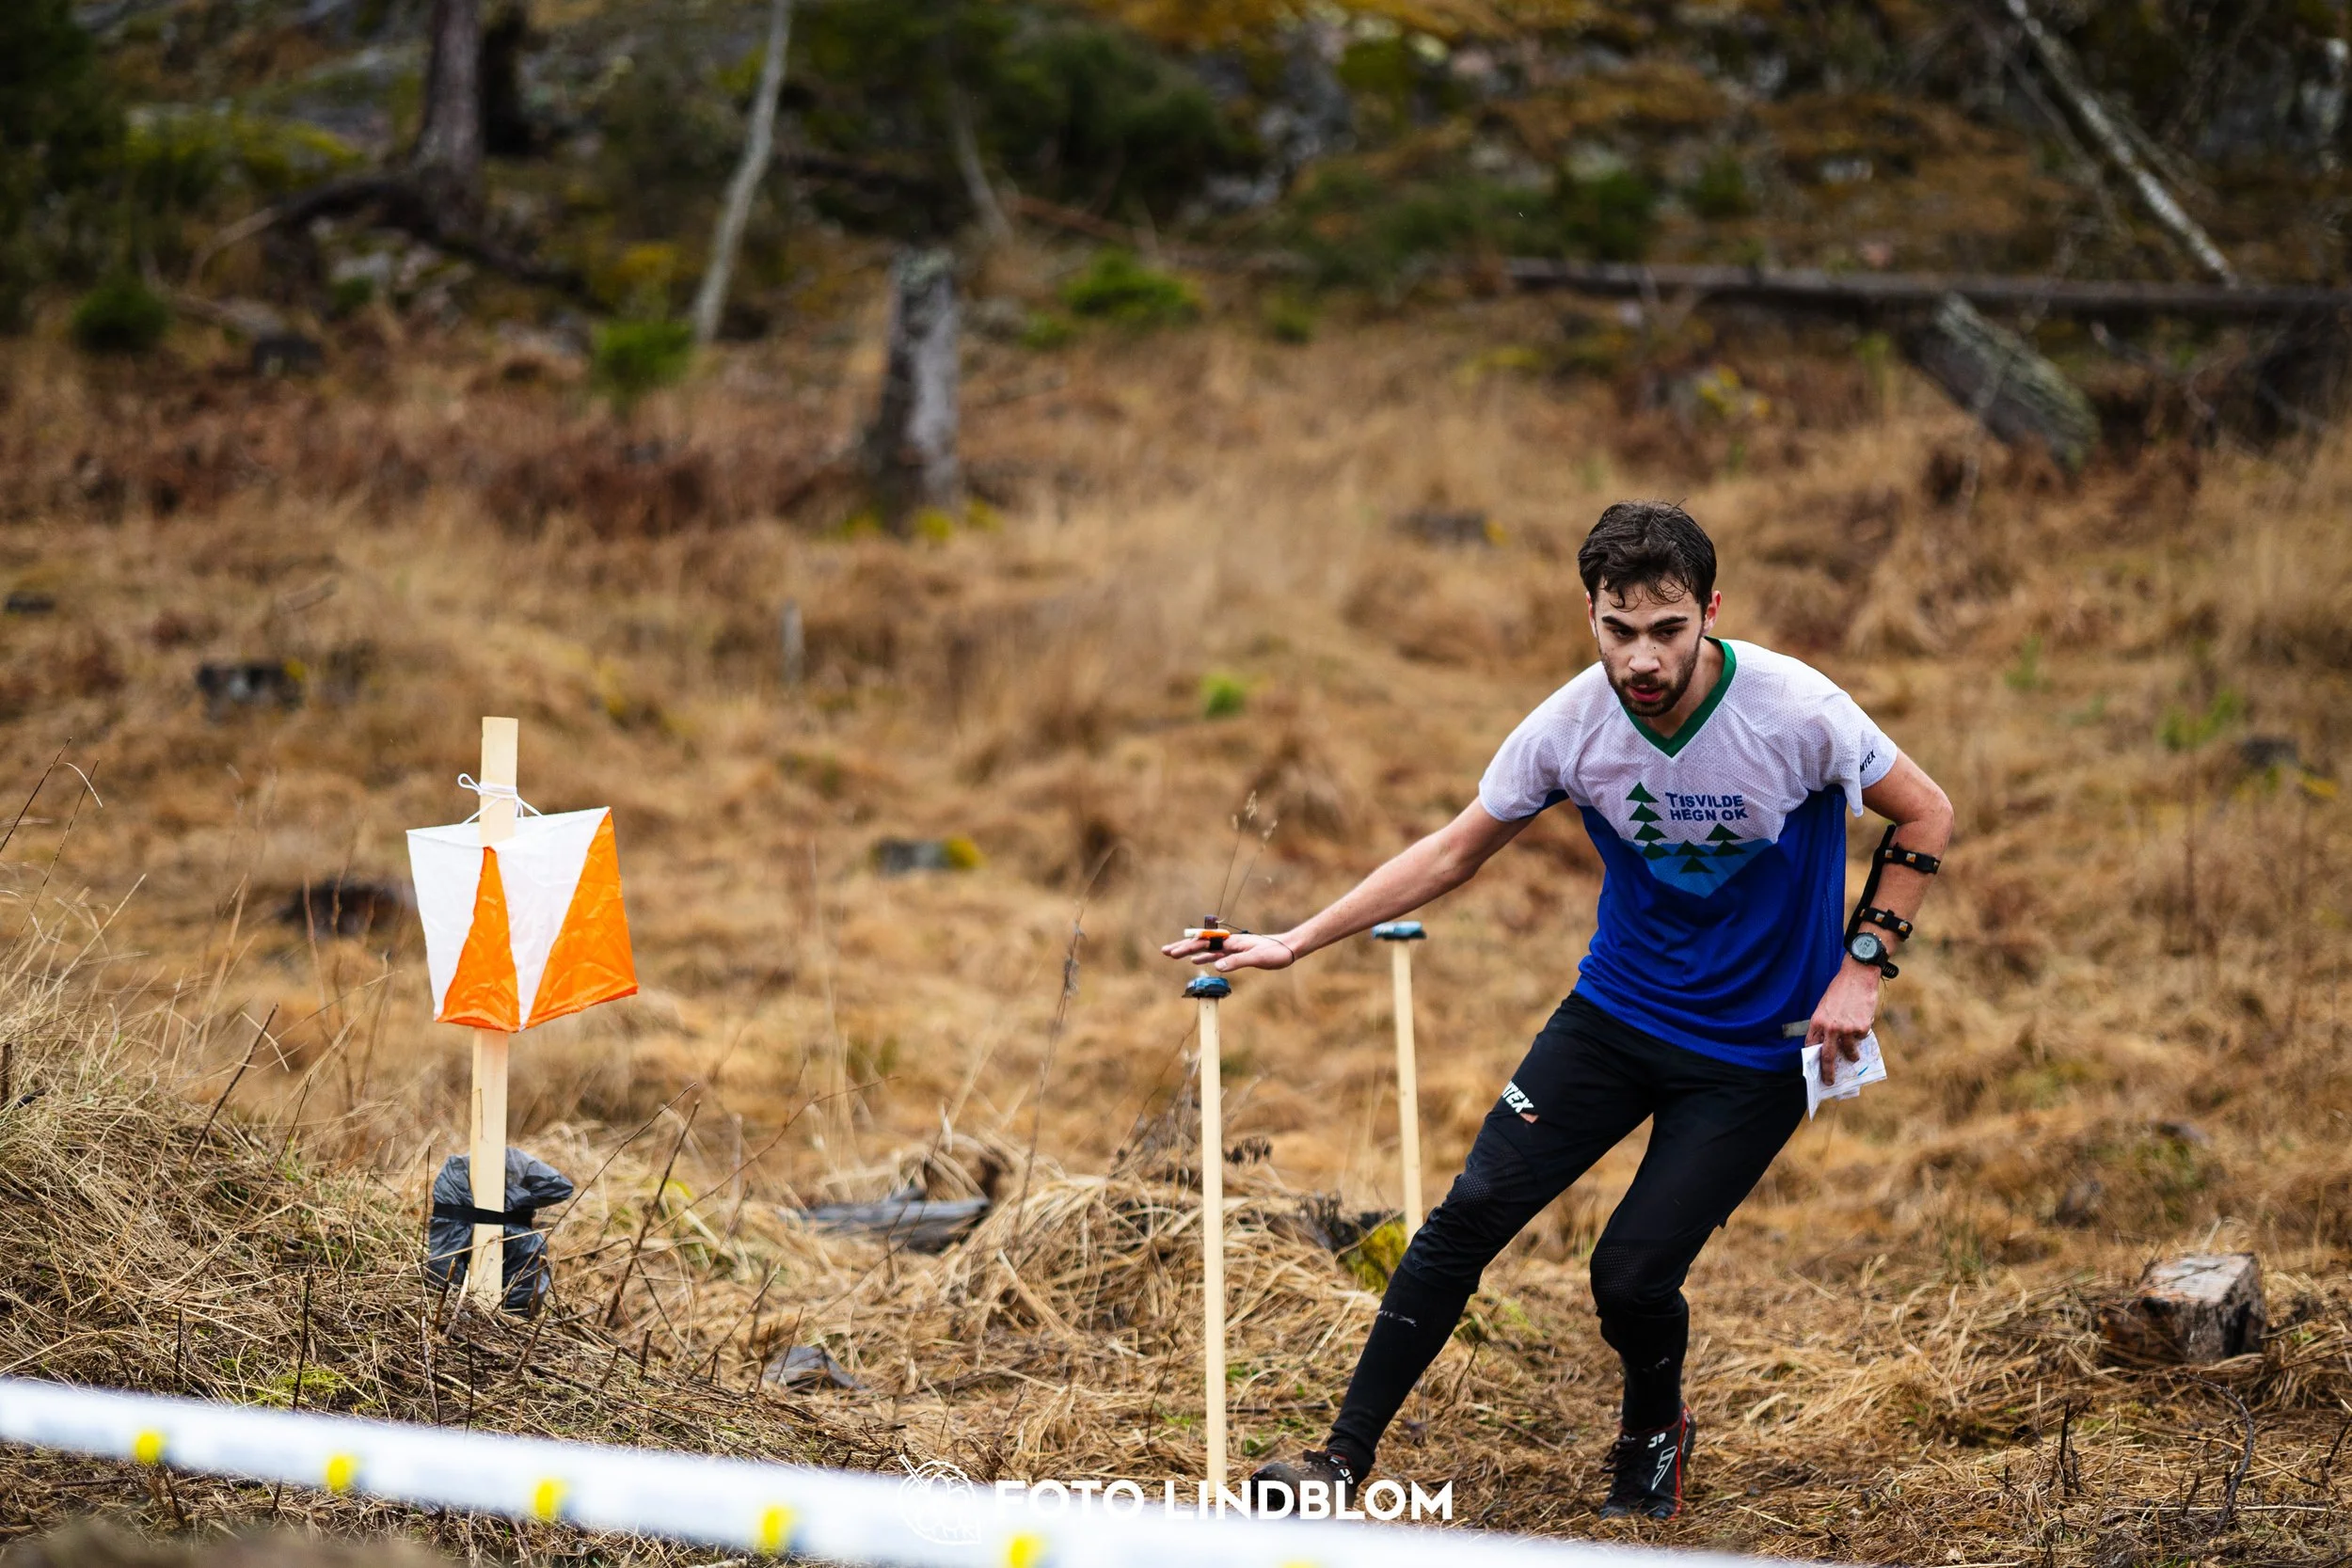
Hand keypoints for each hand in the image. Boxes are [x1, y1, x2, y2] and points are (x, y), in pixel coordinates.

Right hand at [1160, 930, 1299, 972]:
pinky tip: (1197, 962)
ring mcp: (1232, 948)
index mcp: (1231, 942)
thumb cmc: (1276, 952)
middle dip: (1182, 948)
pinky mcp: (1237, 954)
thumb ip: (1238, 962)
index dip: (1187, 948)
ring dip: (1190, 952)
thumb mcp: (1258, 958)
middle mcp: (1229, 943)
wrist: (1289, 948)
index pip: (1204, 944)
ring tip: (1174, 954)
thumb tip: (1217, 966)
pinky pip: (1215, 956)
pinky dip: (1204, 958)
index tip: (1172, 952)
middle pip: (1201, 945)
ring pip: (1206, 950)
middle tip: (1164, 952)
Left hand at [1806, 959, 1880, 1083]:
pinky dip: (1862, 1033)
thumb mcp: (1825, 1006)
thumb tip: (1829, 1043)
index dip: (1814, 1058)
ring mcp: (1847, 1029)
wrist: (1858, 976)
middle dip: (1828, 1072)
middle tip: (1830, 1082)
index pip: (1812, 1045)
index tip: (1816, 1069)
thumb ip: (1825, 1024)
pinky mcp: (1862, 1027)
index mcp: (1817, 1021)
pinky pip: (1862, 1037)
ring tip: (1853, 1057)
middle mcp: (1830, 1028)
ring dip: (1852, 1056)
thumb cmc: (1841, 990)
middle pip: (1828, 1057)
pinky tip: (1862, 1020)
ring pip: (1849, 1051)